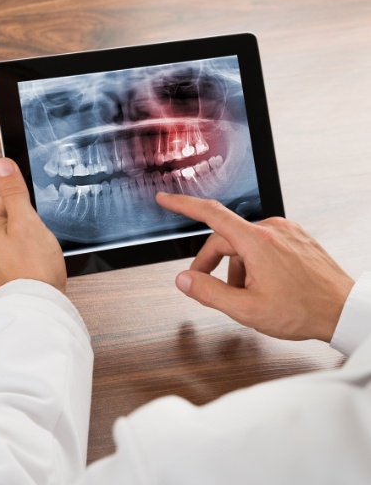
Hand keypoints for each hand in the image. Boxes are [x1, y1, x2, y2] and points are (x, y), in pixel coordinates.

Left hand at [0, 158, 66, 292]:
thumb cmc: (33, 268)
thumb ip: (13, 191)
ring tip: (37, 255)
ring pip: (19, 236)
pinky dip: (30, 256)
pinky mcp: (3, 271)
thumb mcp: (26, 220)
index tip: (34, 223)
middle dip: (31, 226)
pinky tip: (36, 265)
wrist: (39, 304)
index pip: (8, 200)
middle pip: (14, 218)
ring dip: (32, 242)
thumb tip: (1, 165)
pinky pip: (19, 253)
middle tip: (37, 241)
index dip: (28, 209)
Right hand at [156, 193, 354, 341]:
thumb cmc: (303, 311)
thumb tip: (184, 280)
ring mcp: (286, 231)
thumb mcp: (247, 309)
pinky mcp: (295, 237)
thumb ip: (209, 293)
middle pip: (224, 238)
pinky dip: (253, 261)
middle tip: (206, 287)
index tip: (166, 199)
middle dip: (211, 262)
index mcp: (256, 241)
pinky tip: (262, 284)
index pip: (210, 214)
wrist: (345, 310)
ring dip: (235, 266)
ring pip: (244, 243)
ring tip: (246, 294)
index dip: (182, 205)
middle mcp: (271, 229)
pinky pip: (262, 244)